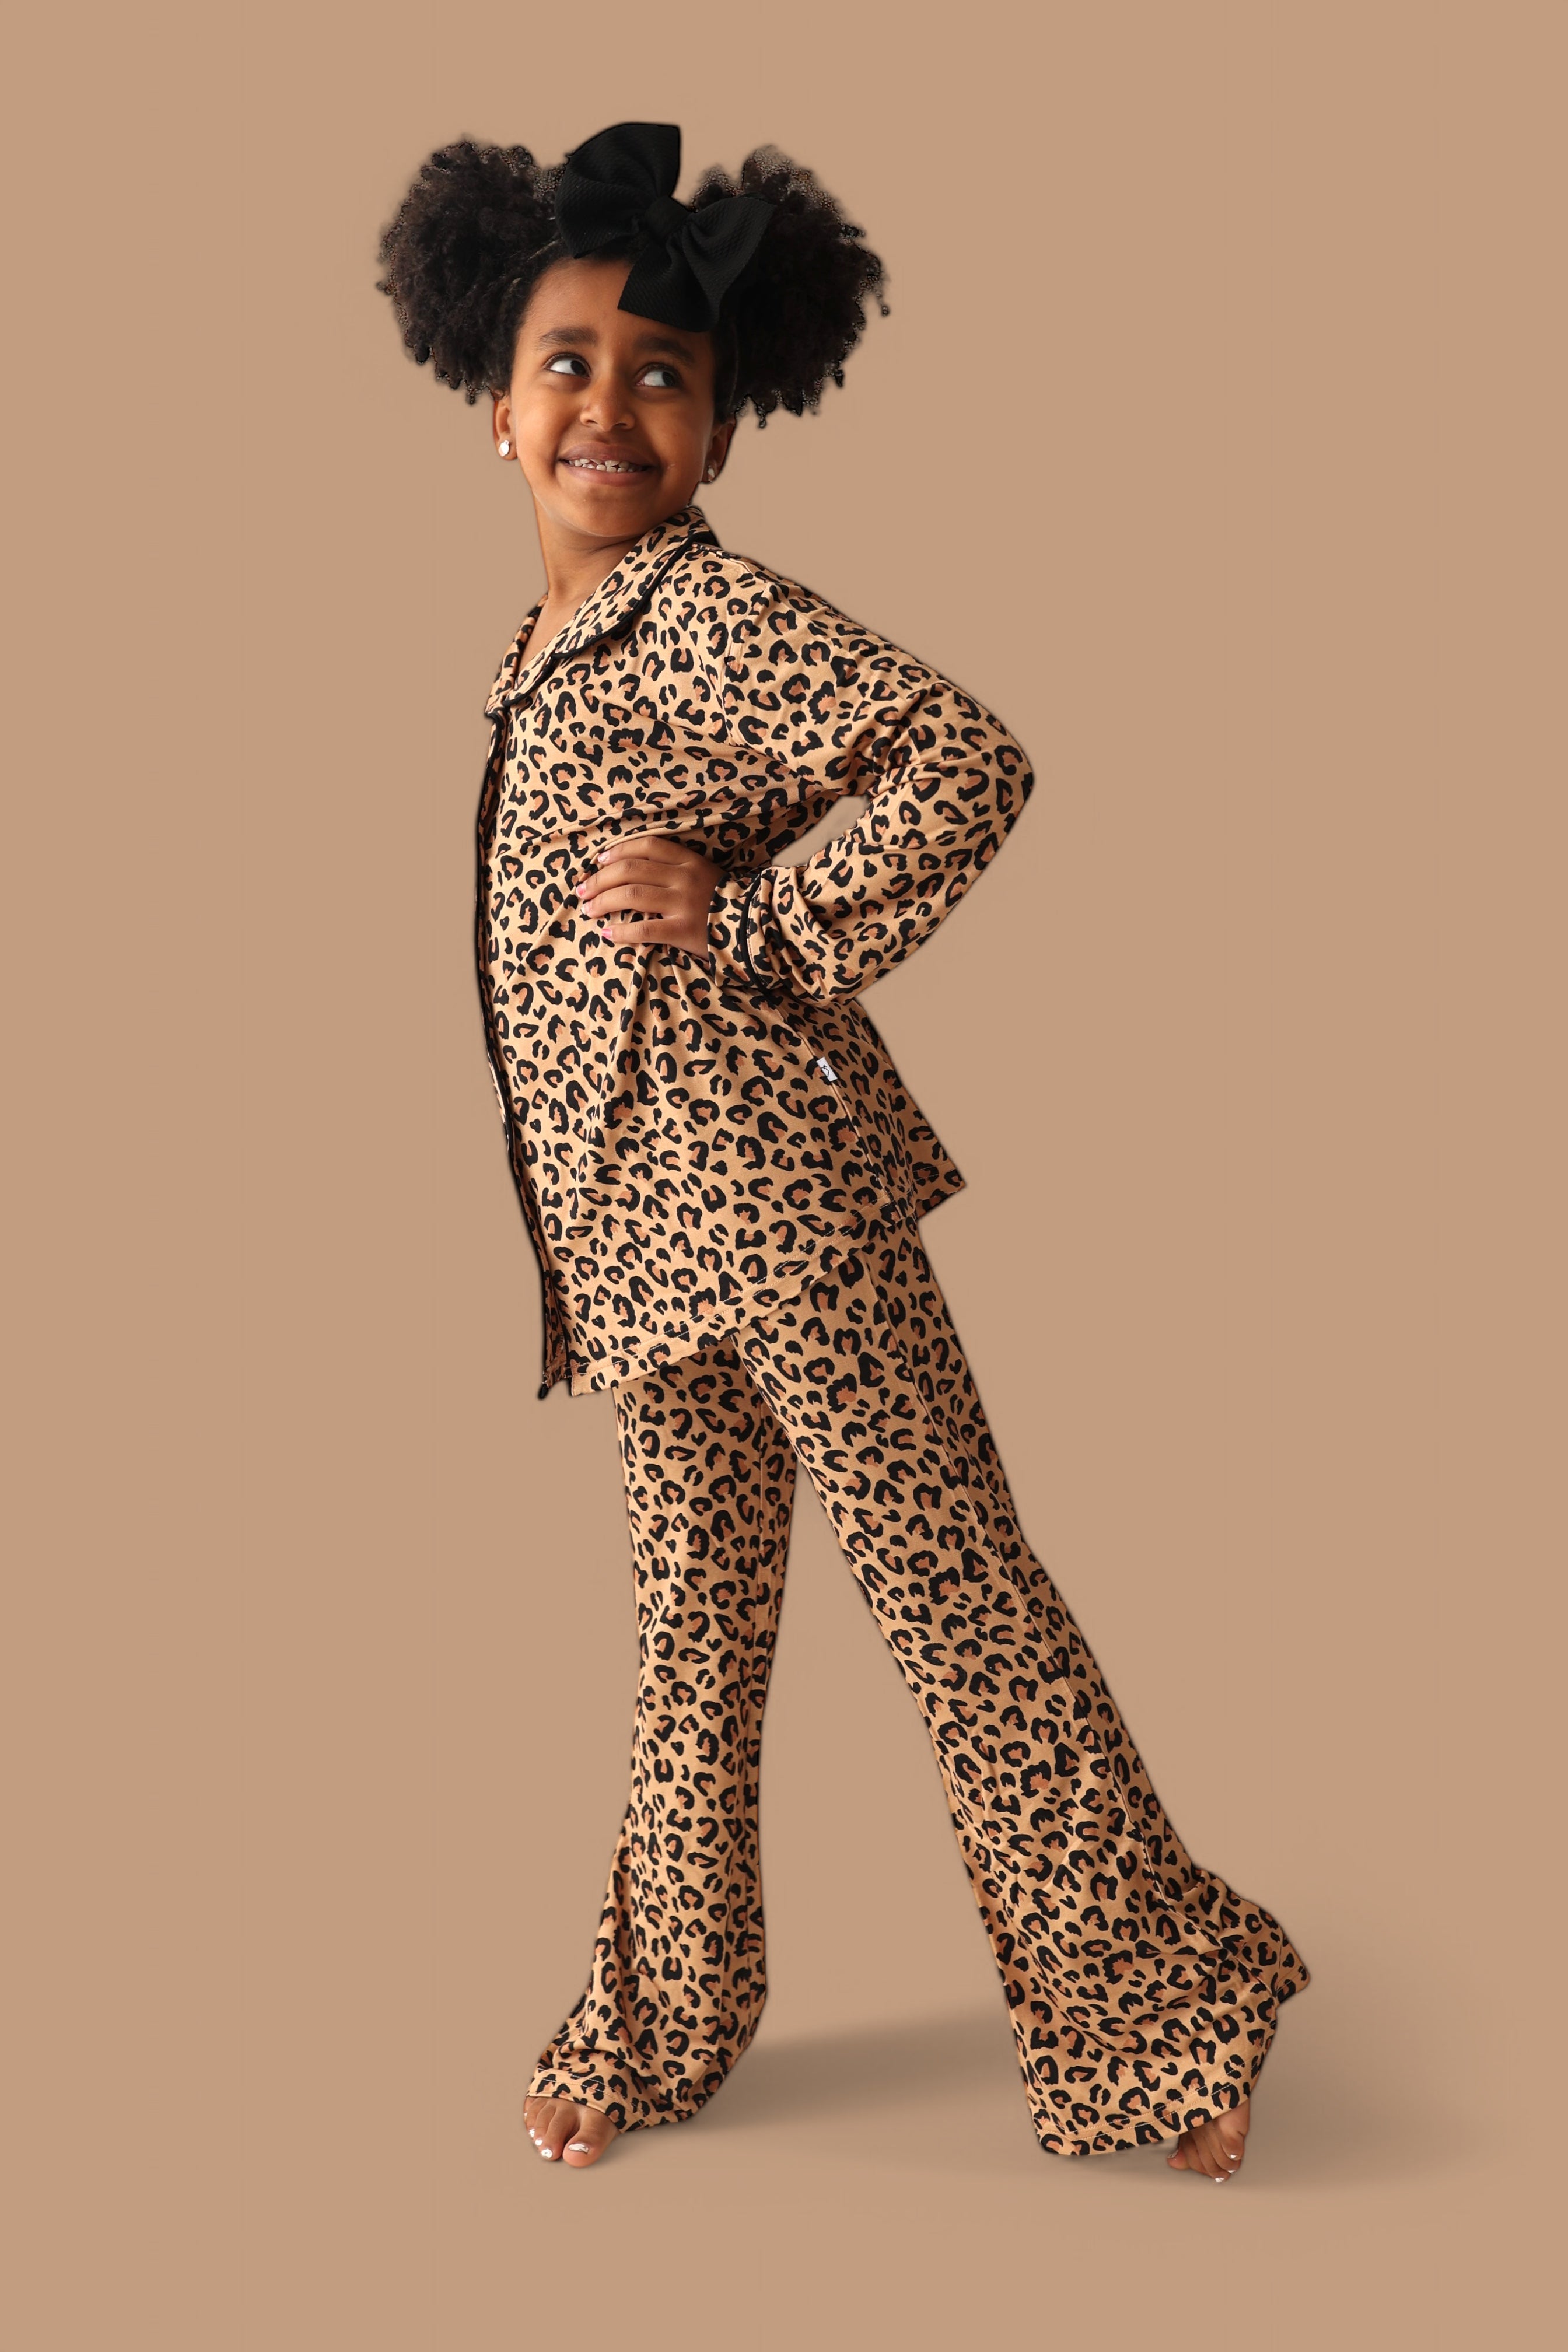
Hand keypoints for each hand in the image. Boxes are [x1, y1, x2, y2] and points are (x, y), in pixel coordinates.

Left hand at [576, 833, 721, 956]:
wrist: (753, 928)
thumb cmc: (720, 901)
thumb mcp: (702, 873)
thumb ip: (672, 867)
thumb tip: (629, 868)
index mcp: (688, 860)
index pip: (645, 846)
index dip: (617, 851)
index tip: (598, 861)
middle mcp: (684, 877)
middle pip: (630, 870)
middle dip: (599, 880)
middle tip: (582, 891)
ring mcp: (684, 904)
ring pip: (632, 896)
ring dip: (603, 902)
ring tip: (588, 911)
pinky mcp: (683, 931)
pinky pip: (644, 929)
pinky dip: (620, 931)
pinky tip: (606, 934)